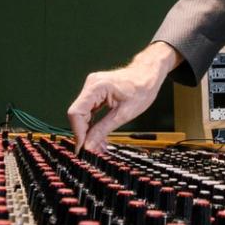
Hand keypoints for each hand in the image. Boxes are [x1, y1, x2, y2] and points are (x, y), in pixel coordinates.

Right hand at [67, 43, 181, 151]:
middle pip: (77, 114)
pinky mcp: (95, 92)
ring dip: (88, 131)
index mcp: (97, 87)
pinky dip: (92, 124)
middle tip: (93, 150)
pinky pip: (88, 110)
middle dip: (84, 134)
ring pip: (82, 114)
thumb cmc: (142, 89)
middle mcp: (91, 85)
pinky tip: (98, 135)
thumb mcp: (124, 114)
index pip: (76, 113)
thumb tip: (89, 145)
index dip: (78, 132)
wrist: (148, 74)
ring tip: (98, 145)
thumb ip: (103, 130)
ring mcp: (92, 88)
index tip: (83, 149)